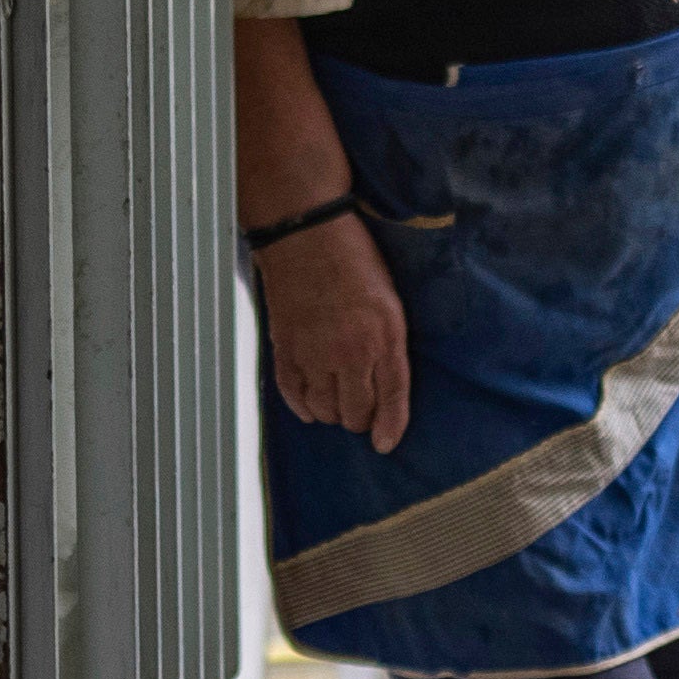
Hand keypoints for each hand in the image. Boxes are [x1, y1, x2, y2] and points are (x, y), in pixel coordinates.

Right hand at [256, 210, 414, 438]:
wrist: (306, 234)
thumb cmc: (354, 259)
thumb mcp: (390, 301)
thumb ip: (390, 343)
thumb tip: (386, 379)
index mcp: (384, 337)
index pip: (392, 398)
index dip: (390, 427)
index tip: (385, 444)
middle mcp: (350, 353)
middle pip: (355, 412)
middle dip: (360, 418)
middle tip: (360, 410)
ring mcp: (314, 353)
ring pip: (324, 409)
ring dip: (331, 412)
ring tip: (336, 401)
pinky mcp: (285, 348)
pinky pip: (292, 394)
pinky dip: (301, 407)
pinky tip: (309, 407)